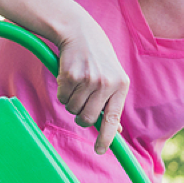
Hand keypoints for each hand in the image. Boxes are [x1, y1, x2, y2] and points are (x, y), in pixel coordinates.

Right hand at [54, 24, 128, 153]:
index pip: (113, 119)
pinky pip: (63, 97)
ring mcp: (88, 80)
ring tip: (77, 85)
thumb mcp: (113, 77)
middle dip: (81, 116)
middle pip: (88, 118)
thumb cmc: (98, 58)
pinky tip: (69, 78)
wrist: (80, 32)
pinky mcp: (71, 76)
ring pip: (73, 109)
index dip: (107, 138)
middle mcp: (106, 83)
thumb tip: (116, 130)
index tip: (100, 150)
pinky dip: (63, 92)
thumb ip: (114, 103)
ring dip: (71, 102)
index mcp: (121, 85)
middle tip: (81, 105)